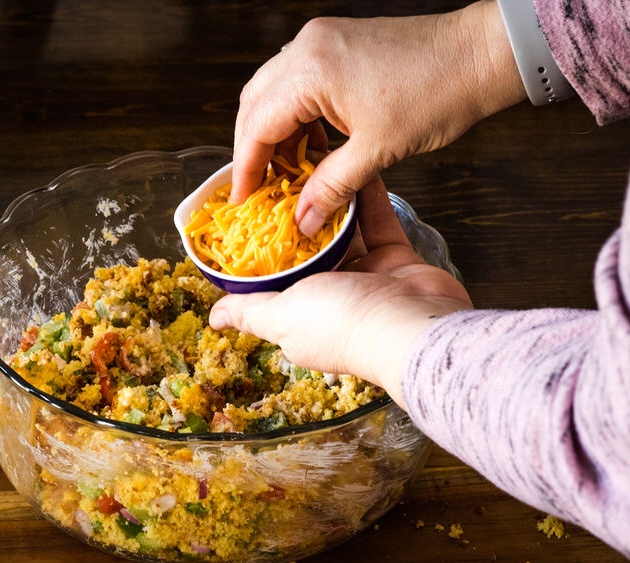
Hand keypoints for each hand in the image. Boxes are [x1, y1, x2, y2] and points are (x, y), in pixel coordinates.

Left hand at [208, 177, 472, 406]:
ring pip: (343, 233)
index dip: (261, 248)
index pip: (272, 279)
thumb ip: (249, 310)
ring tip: (314, 167)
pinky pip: (378, 222)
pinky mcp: (396, 261)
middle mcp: (331, 299)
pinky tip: (353, 168)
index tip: (250, 211)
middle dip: (296, 218)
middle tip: (283, 179)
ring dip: (330, 202)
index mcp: (299, 316)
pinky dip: (367, 197)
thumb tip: (213, 318)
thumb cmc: (343, 324)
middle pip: (308, 252)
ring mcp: (366, 279)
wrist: (416, 329)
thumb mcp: (282, 315)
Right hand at [232, 0, 523, 236]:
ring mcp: (320, 41)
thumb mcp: (378, 151)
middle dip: (253, 150)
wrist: (481, 54)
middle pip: (255, 104)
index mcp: (311, 70)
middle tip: (262, 189)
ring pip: (273, 92)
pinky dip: (296, 115)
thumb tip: (303, 220)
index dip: (246, 168)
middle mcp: (307, 47)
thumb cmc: (438, 94)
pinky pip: (297, 82)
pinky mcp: (336, 43)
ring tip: (290, 173)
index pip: (256, 125)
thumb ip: (331, 186)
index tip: (242, 199)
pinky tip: (313, 145)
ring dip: (275, 133)